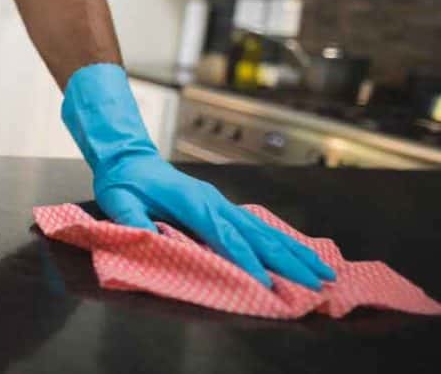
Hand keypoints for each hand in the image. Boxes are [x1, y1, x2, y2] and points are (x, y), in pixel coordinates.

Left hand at [94, 153, 334, 288]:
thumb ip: (132, 218)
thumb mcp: (118, 200)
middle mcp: (214, 201)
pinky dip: (281, 241)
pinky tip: (299, 254)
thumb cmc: (123, 182)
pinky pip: (257, 226)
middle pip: (256, 235)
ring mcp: (221, 202)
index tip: (265, 285)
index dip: (245, 261)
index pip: (224, 236)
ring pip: (264, 230)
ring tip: (323, 271)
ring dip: (294, 252)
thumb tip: (147, 237)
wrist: (130, 157)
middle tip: (317, 284)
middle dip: (287, 261)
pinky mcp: (222, 206)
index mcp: (192, 202)